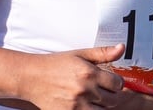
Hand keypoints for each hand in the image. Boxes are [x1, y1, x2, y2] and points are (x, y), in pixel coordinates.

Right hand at [13, 45, 127, 108]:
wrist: (31, 77)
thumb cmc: (55, 64)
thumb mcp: (79, 54)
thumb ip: (102, 53)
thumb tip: (121, 48)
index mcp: (89, 73)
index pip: (118, 84)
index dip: (117, 83)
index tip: (111, 82)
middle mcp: (84, 90)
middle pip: (112, 100)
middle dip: (111, 95)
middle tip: (103, 90)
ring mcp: (77, 105)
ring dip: (102, 106)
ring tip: (94, 98)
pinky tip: (86, 105)